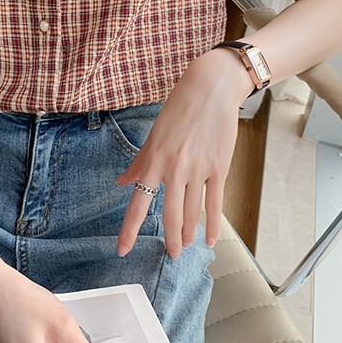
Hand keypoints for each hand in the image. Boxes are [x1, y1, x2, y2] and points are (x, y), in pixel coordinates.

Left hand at [114, 47, 251, 257]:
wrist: (211, 88)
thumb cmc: (179, 107)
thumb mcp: (154, 134)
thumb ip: (139, 162)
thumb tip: (122, 182)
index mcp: (154, 160)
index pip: (138, 203)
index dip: (129, 229)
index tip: (122, 249)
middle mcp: (175, 168)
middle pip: (170, 215)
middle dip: (170, 239)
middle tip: (170, 254)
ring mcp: (199, 169)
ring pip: (193, 212)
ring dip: (189, 234)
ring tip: (187, 246)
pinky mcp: (219, 167)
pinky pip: (215, 203)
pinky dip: (212, 224)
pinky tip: (209, 239)